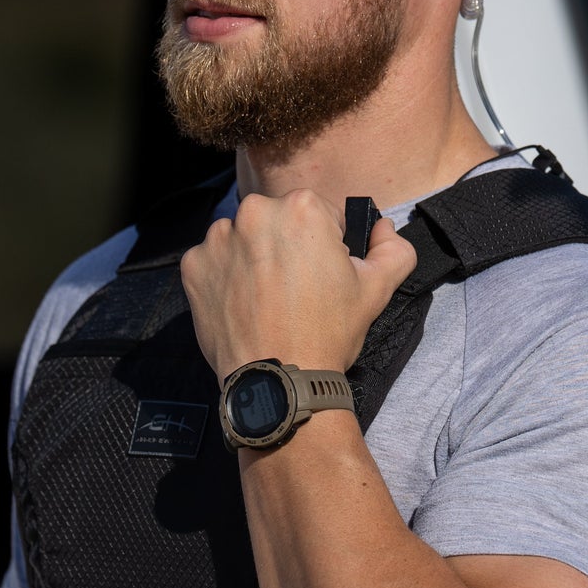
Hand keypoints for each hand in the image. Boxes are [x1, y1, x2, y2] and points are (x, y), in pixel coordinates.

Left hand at [178, 189, 415, 381]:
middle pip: (277, 220)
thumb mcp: (377, 289)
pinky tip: (243, 304)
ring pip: (243, 238)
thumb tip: (384, 228)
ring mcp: (218, 239)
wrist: (279, 380)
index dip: (325, 244)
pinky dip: (226, 277)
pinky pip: (214, 261)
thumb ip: (394, 248)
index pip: (318, 213)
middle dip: (287, 246)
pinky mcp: (193, 266)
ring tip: (268, 299)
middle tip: (296, 289)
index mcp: (301, 207)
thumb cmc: (328, 332)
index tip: (322, 273)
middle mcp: (254, 212)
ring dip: (253, 257)